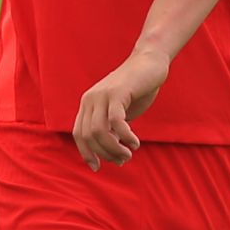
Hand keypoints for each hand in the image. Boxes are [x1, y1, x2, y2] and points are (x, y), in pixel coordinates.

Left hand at [72, 48, 168, 171]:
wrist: (150, 62)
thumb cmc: (137, 90)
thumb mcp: (121, 112)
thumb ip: (114, 131)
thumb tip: (115, 158)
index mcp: (88, 104)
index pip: (79, 134)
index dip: (86, 153)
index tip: (97, 167)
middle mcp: (90, 99)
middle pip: (89, 136)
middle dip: (105, 153)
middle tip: (123, 159)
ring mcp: (102, 94)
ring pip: (99, 131)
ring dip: (114, 148)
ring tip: (128, 154)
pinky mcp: (118, 92)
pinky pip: (115, 121)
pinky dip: (125, 136)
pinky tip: (135, 142)